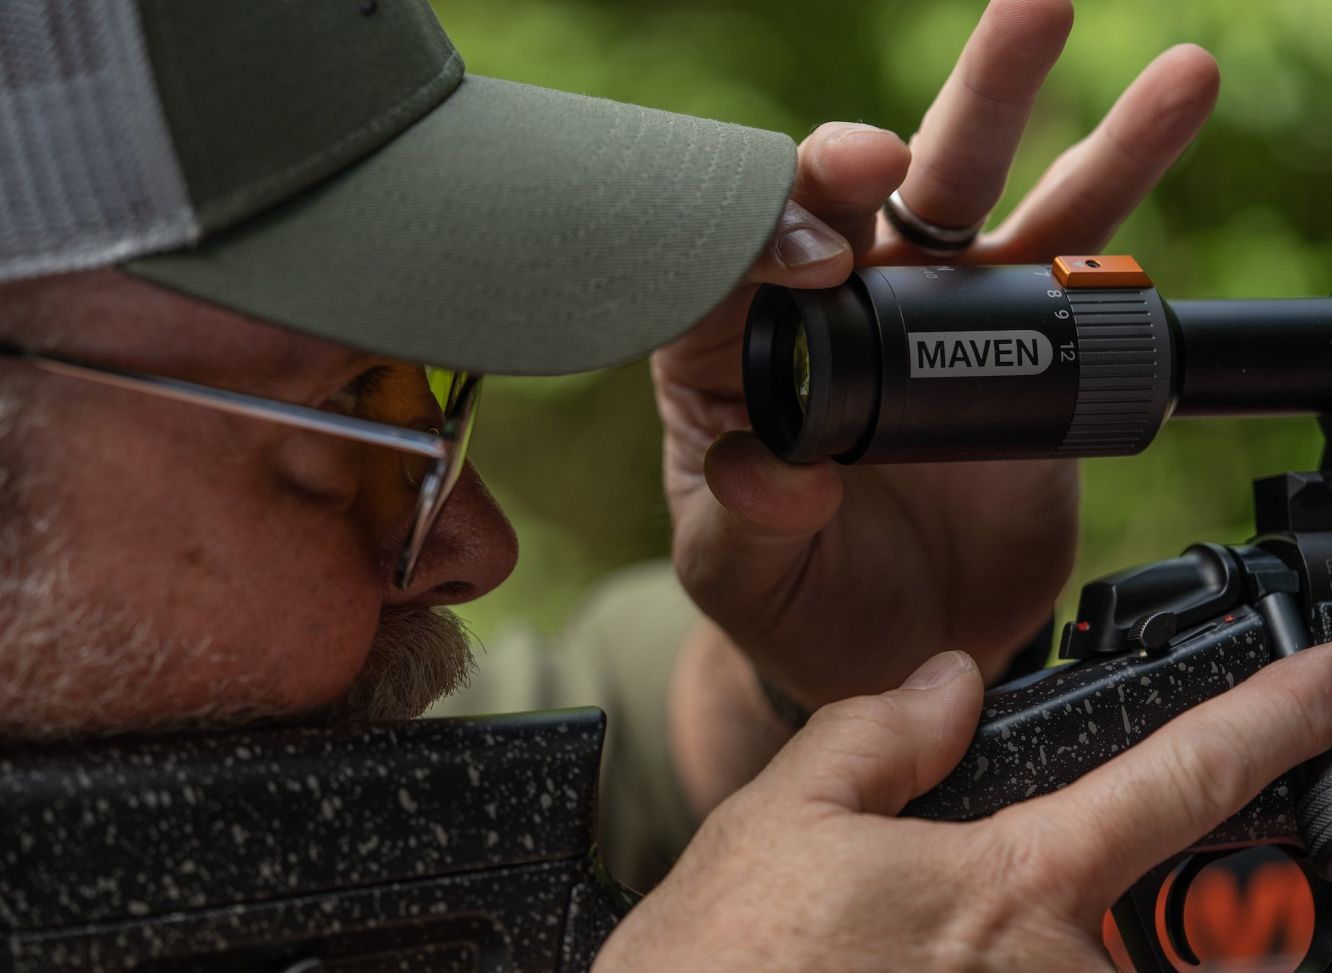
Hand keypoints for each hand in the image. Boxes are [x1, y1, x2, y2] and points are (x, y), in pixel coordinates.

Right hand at [599, 645, 1331, 971]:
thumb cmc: (715, 970)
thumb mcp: (778, 818)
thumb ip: (881, 732)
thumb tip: (953, 677)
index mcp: (1009, 882)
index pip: (1178, 776)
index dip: (1272, 715)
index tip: (1329, 679)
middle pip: (1186, 918)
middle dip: (1179, 895)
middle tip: (1012, 900)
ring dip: (1080, 949)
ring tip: (915, 943)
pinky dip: (1056, 969)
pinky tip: (921, 963)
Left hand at [654, 0, 1220, 704]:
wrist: (900, 639)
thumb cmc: (797, 599)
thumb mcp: (741, 577)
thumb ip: (746, 526)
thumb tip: (787, 476)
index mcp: (724, 357)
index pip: (723, 267)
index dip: (757, 251)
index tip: (810, 271)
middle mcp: (821, 310)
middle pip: (832, 201)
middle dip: (857, 152)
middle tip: (884, 144)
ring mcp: (922, 312)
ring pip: (957, 187)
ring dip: (999, 96)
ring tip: (1046, 8)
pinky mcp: (1016, 333)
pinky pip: (1068, 249)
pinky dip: (1116, 174)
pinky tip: (1162, 105)